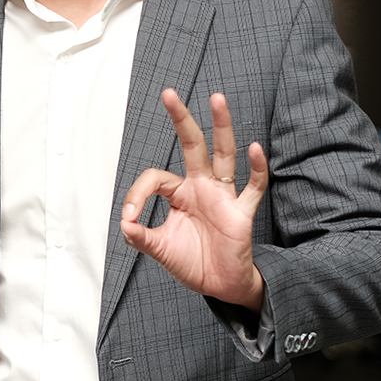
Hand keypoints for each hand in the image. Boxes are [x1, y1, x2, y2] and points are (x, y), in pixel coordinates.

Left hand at [119, 89, 267, 310]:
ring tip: (216, 99)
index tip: (130, 219)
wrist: (220, 286)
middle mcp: (201, 187)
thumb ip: (141, 237)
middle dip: (181, 120)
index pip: (155, 178)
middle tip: (168, 94)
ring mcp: (223, 196)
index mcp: (179, 193)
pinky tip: (254, 148)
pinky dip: (256, 168)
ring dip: (221, 127)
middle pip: (191, 145)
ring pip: (223, 154)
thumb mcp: (160, 250)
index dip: (137, 194)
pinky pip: (253, 186)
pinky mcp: (241, 212)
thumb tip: (124, 225)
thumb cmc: (193, 262)